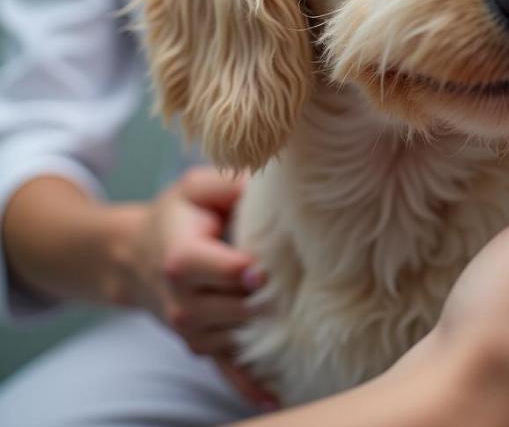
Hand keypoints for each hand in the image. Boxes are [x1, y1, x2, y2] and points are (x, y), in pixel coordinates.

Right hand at [127, 166, 276, 407]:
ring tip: (301, 321)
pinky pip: (226, 371)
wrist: (133, 257)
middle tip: (296, 288)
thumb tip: (268, 186)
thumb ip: (228, 184)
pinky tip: (278, 398)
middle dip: (267, 300)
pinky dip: (250, 386)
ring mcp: (190, 330)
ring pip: (236, 338)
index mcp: (182, 257)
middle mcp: (182, 300)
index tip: (263, 269)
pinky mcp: (199, 345)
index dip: (245, 271)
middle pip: (235, 309)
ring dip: (267, 332)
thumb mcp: (195, 187)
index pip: (221, 271)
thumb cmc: (176, 215)